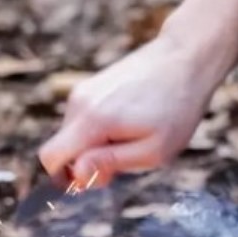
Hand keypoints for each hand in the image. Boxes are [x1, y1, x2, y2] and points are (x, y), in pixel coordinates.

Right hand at [38, 35, 217, 187]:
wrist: (186, 57)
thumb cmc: (177, 108)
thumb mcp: (154, 150)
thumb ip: (112, 163)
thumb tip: (78, 174)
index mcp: (93, 121)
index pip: (51, 158)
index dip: (67, 179)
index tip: (101, 179)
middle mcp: (80, 103)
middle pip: (61, 149)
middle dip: (84, 164)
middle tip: (123, 163)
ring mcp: (84, 91)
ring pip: (73, 135)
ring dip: (95, 146)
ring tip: (133, 139)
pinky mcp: (92, 85)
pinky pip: (84, 120)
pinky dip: (100, 131)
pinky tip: (130, 124)